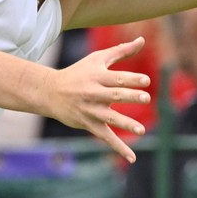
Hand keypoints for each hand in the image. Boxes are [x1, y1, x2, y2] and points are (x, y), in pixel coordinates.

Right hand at [43, 37, 151, 162]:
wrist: (50, 92)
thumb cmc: (79, 72)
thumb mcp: (97, 59)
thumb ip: (121, 51)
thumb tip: (142, 39)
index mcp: (97, 76)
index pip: (116, 78)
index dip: (131, 79)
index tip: (146, 81)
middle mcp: (93, 93)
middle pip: (114, 95)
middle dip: (129, 96)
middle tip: (145, 98)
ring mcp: (91, 110)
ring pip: (109, 118)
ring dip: (125, 123)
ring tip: (141, 130)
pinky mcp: (89, 124)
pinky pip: (105, 137)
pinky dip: (119, 148)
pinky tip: (132, 158)